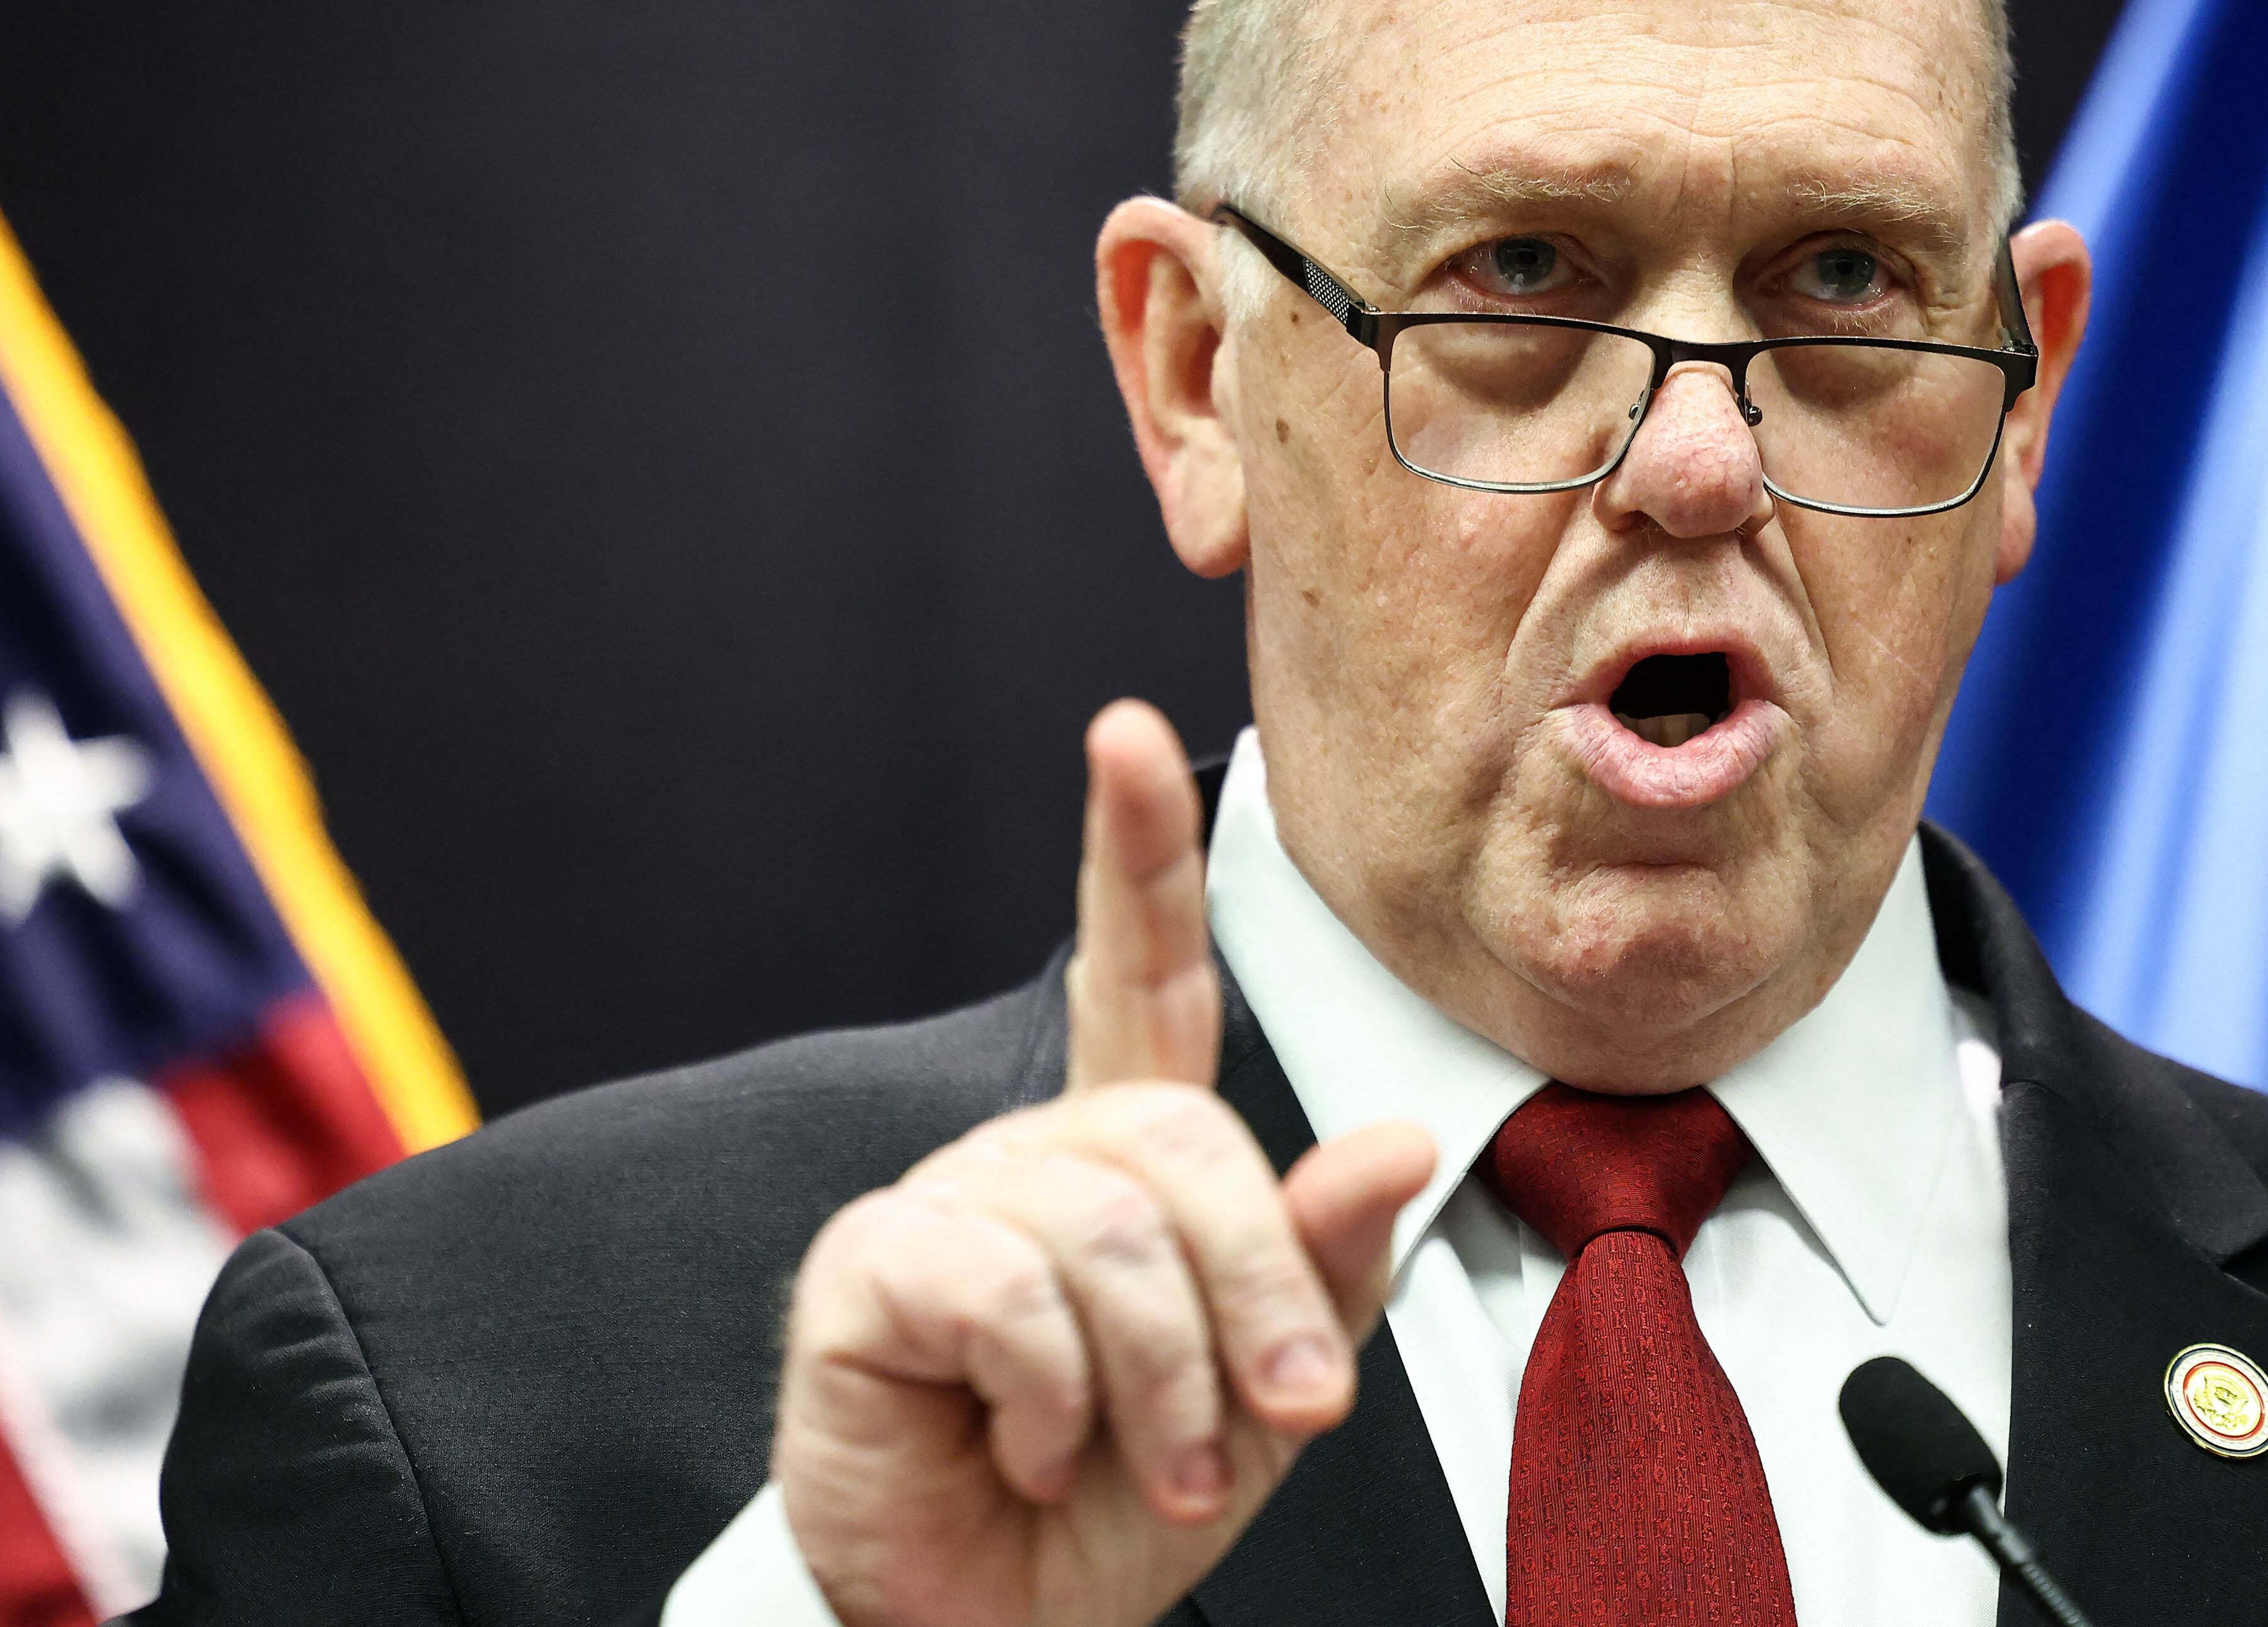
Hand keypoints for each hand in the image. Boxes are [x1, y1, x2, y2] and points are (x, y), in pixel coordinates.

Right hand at [774, 701, 1436, 1626]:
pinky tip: (1030, 1443)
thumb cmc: (1127, 1497)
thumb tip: (1398, 1137)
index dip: (1137, 847)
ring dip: (1163, 1376)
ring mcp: (945, 1200)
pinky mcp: (868, 1270)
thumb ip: (1321, 1263)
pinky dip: (1051, 1391)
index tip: (1131, 729)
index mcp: (1128, 1151)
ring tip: (1154, 1468)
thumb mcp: (1262, 1389)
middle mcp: (1035, 1150)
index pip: (1140, 969)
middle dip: (1253, 1291)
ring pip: (1104, 1227)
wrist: (1004, 1622)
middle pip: (1182, 1141)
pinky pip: (1001, 1284)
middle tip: (1282, 1415)